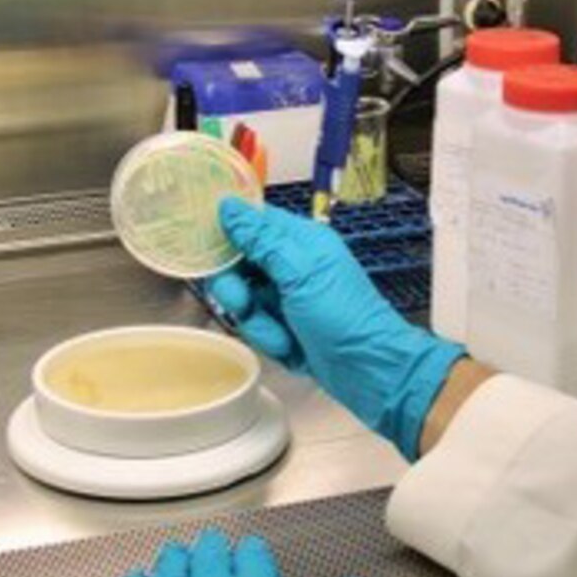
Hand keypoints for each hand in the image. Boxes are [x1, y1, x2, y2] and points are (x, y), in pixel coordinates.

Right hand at [206, 199, 464, 459]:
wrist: (370, 371)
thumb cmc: (342, 317)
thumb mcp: (299, 272)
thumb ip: (261, 239)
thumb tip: (228, 205)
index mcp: (301, 241)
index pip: (253, 222)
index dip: (226, 233)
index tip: (206, 250)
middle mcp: (292, 265)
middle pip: (240, 264)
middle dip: (238, 290)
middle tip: (245, 304)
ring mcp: (287, 297)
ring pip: (244, 300)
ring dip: (258, 322)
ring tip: (283, 337)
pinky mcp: (285, 327)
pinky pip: (257, 326)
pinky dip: (269, 340)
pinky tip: (290, 349)